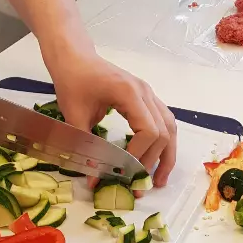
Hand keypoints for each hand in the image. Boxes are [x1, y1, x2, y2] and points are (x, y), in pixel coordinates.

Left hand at [49, 48, 177, 185]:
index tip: (123, 171)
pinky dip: (162, 141)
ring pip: (169, 126)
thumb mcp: (75, 115)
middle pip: (164, 131)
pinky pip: (162, 120)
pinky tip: (156, 157)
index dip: (139, 155)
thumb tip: (94, 180)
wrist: (74, 57)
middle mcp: (145, 93)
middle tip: (141, 185)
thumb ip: (86, 146)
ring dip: (166, 154)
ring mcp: (148, 93)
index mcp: (129, 93)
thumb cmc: (73, 81)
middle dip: (154, 161)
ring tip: (158, 179)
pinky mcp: (145, 97)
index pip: (149, 130)